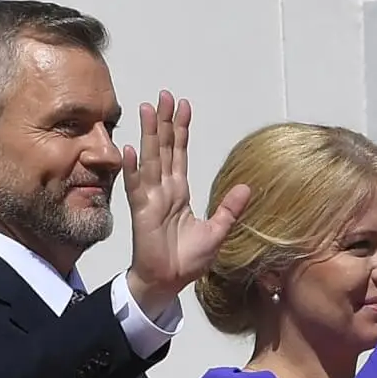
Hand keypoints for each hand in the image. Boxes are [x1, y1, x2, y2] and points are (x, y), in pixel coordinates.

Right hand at [122, 91, 250, 315]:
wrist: (168, 282)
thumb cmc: (187, 260)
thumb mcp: (217, 232)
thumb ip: (229, 210)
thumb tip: (246, 187)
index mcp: (179, 192)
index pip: (179, 154)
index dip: (181, 130)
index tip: (183, 106)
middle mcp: (163, 190)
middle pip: (163, 148)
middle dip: (163, 122)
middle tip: (164, 95)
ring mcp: (150, 199)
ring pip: (150, 159)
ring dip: (148, 134)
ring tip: (147, 109)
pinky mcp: (141, 212)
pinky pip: (136, 186)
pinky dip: (133, 168)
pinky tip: (130, 149)